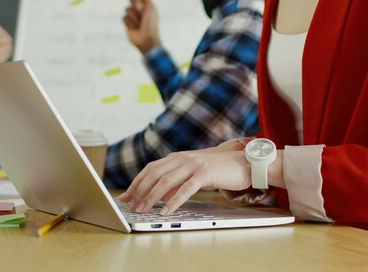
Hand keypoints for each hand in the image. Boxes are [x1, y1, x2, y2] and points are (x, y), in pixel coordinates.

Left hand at [119, 149, 251, 215]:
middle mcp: (182, 158)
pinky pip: (185, 189)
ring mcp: (192, 164)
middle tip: (131, 206)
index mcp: (177, 157)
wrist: (242, 163)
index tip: (126, 197)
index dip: (136, 183)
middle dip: (139, 191)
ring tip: (143, 210)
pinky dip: (173, 201)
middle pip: (153, 174)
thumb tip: (158, 195)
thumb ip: (176, 181)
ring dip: (151, 197)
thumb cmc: (217, 170)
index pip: (150, 169)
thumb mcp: (192, 174)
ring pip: (165, 181)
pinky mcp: (204, 173)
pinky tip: (165, 210)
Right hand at [122, 0, 161, 53]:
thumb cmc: (151, 24)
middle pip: (131, 1)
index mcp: (146, 7)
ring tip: (139, 23)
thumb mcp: (151, 9)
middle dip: (136, 6)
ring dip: (134, 16)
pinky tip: (134, 28)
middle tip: (141, 12)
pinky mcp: (127, 24)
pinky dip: (129, 22)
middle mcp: (139, 11)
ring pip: (127, 10)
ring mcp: (133, 17)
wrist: (147, 39)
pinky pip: (124, 18)